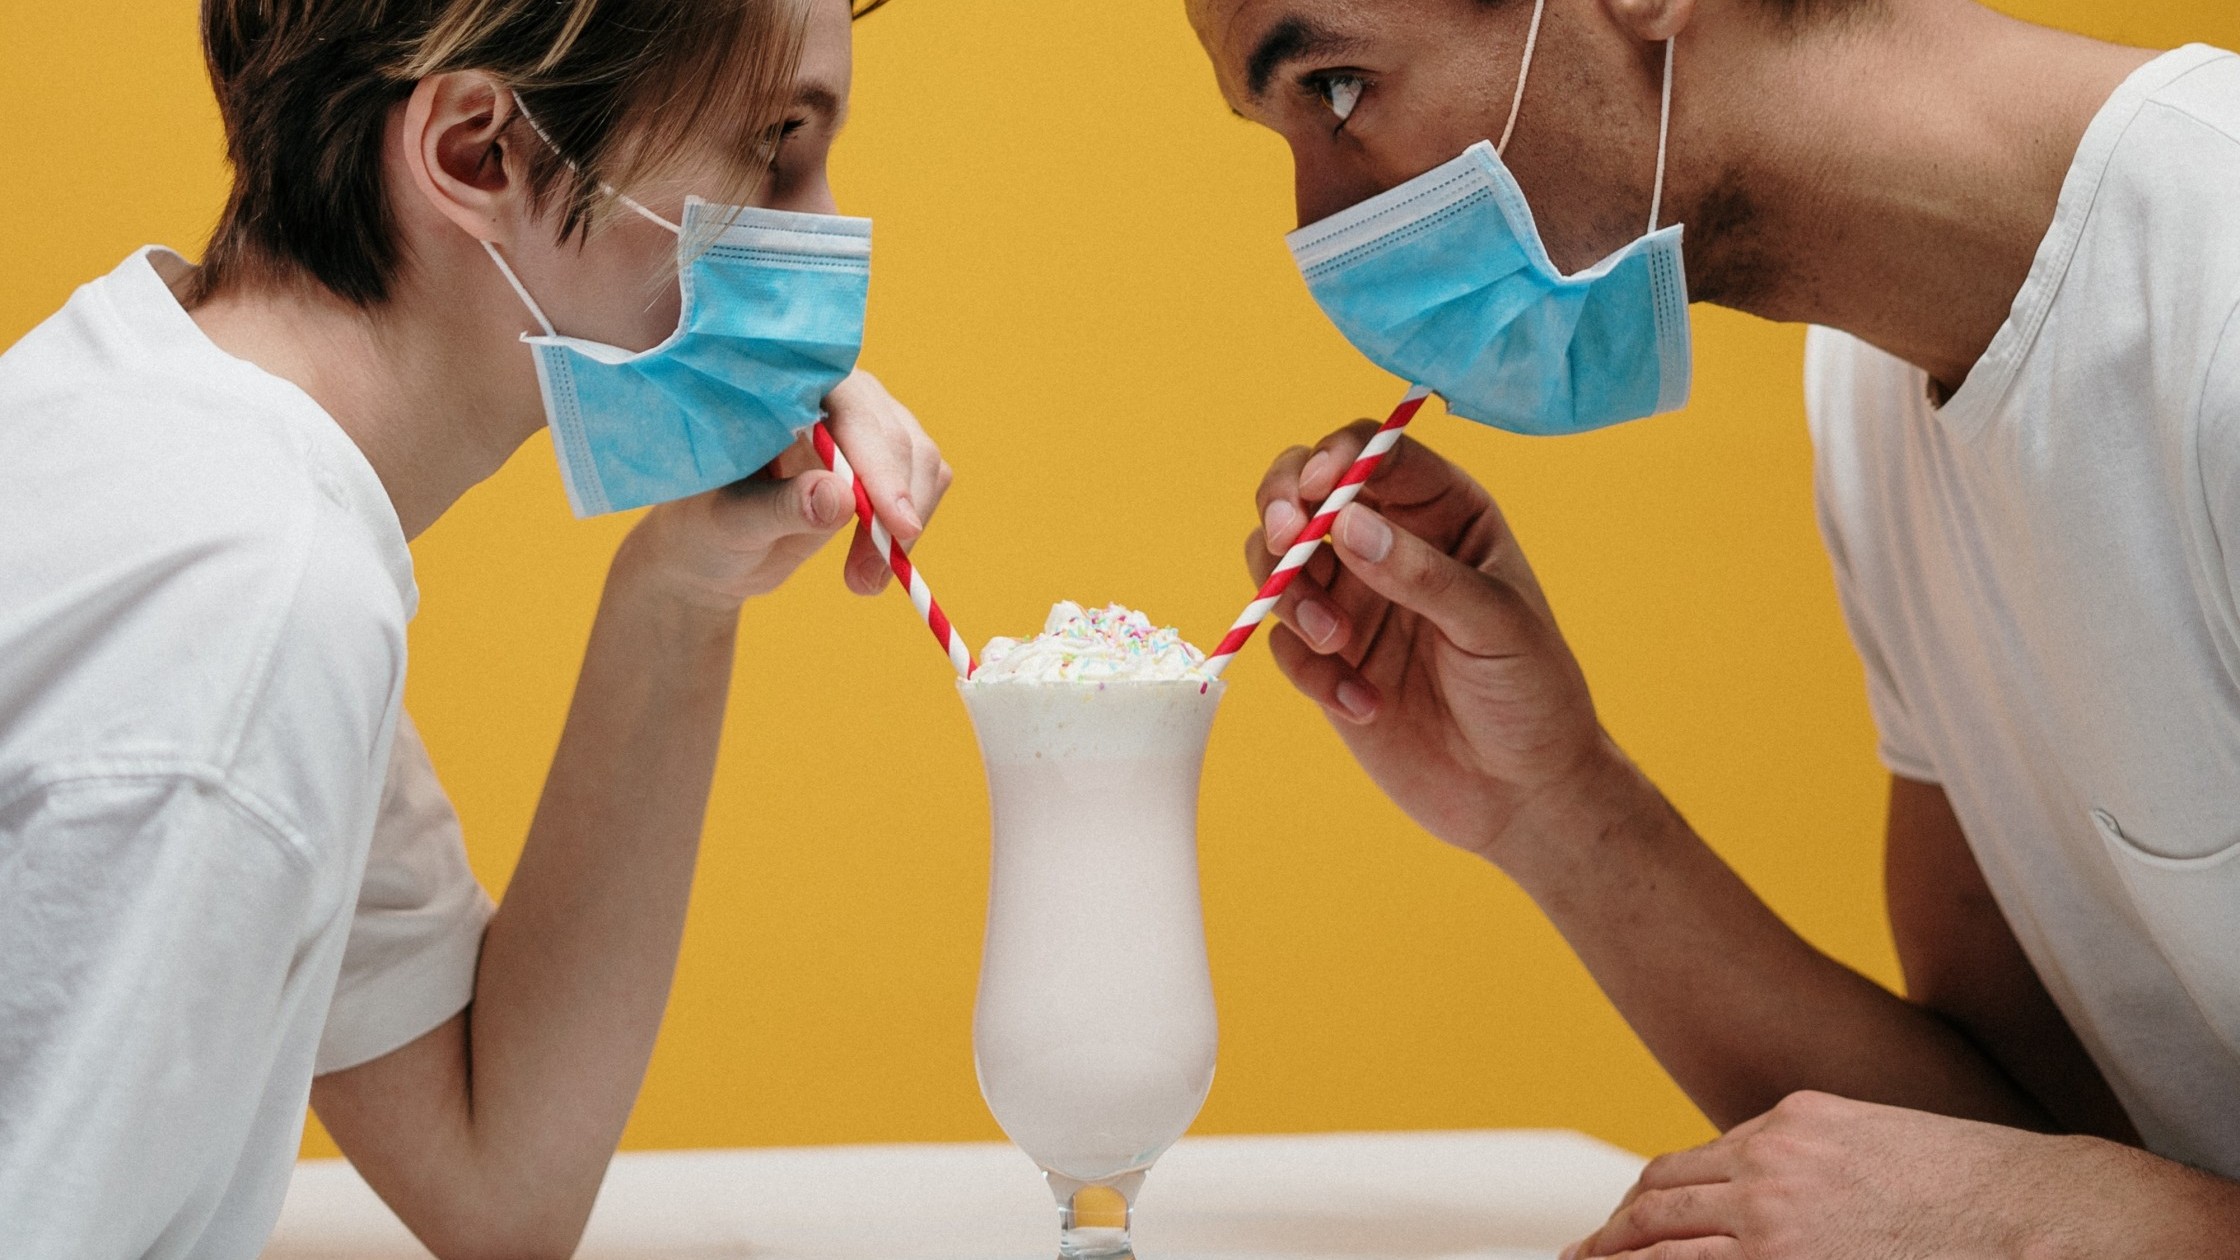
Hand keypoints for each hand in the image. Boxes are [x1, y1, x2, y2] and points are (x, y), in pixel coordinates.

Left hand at [625, 369, 951, 612]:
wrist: (710, 554)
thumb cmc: (703, 529)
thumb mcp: (729, 524)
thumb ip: (780, 507)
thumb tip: (841, 498)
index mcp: (783, 392)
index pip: (849, 407)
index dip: (877, 459)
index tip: (894, 523)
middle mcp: (831, 397)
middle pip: (894, 434)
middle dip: (892, 506)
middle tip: (866, 578)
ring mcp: (863, 426)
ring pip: (921, 459)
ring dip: (906, 525)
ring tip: (863, 582)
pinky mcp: (883, 462)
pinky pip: (925, 483)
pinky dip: (909, 529)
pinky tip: (873, 569)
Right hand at [1249, 420, 1609, 860]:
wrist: (1522, 795)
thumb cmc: (1532, 694)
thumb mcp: (1493, 625)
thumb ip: (1421, 573)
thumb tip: (1347, 523)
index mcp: (1445, 514)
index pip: (1377, 454)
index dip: (1339, 457)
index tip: (1320, 489)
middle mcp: (1390, 545)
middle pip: (1305, 491)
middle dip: (1282, 508)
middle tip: (1286, 542)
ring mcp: (1353, 600)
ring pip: (1278, 561)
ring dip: (1289, 595)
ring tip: (1338, 645)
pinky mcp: (1328, 659)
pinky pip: (1283, 643)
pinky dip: (1309, 670)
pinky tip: (1364, 705)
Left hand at [1566, 1091, 2232, 1259]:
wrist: (2049, 1213)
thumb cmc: (1978, 1189)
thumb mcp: (1876, 1145)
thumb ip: (1810, 1162)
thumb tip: (1773, 1197)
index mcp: (1789, 1125)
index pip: (1686, 1168)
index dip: (1641, 1206)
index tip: (1616, 1230)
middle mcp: (1770, 1165)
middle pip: (1657, 1205)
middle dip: (1612, 1240)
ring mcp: (1778, 1219)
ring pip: (1666, 1247)